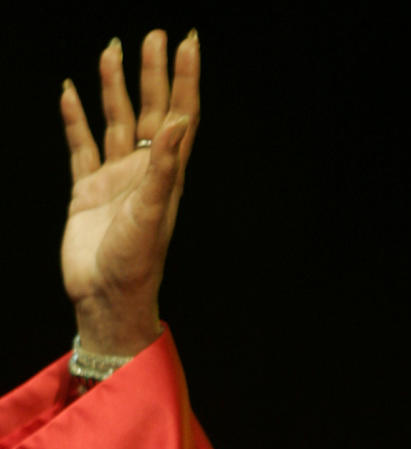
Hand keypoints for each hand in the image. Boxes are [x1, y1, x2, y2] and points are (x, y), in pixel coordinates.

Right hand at [60, 31, 199, 355]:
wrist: (105, 298)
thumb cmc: (135, 264)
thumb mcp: (153, 212)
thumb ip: (166, 165)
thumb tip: (179, 119)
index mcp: (166, 176)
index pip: (179, 116)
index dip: (185, 80)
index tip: (188, 43)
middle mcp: (143, 173)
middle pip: (149, 111)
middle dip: (152, 73)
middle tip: (154, 35)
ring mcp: (114, 180)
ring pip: (114, 122)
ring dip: (113, 88)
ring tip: (112, 50)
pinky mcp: (86, 191)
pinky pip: (80, 145)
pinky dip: (75, 119)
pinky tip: (70, 93)